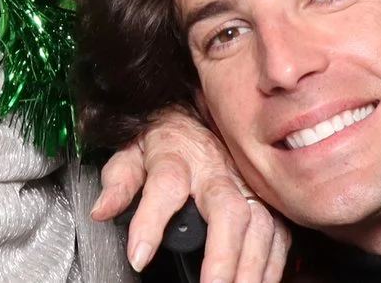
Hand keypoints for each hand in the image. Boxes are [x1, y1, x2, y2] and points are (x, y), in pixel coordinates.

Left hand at [92, 106, 287, 282]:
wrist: (195, 115)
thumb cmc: (163, 140)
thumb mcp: (130, 153)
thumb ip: (117, 182)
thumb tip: (102, 210)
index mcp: (176, 157)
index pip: (164, 186)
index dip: (151, 222)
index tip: (138, 255)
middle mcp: (215, 172)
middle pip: (228, 210)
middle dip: (223, 253)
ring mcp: (245, 185)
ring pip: (261, 223)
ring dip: (252, 265)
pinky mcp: (265, 198)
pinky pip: (278, 233)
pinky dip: (273, 263)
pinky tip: (260, 282)